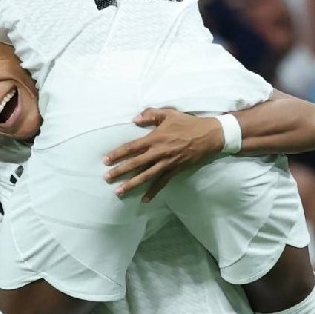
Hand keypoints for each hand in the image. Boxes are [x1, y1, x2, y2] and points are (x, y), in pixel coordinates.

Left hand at [104, 108, 223, 201]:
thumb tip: (134, 119)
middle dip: (120, 171)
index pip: (131, 147)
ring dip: (131, 184)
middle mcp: (158, 152)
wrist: (209, 135)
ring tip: (119, 191)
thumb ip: (150, 115)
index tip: (106, 160)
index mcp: (155, 138)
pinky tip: (144, 199)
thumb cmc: (188, 123)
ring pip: (146, 176)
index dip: (117, 154)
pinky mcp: (175, 170)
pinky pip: (162, 182)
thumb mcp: (169, 114)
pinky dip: (153, 191)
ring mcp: (167, 163)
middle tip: (107, 178)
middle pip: (135, 164)